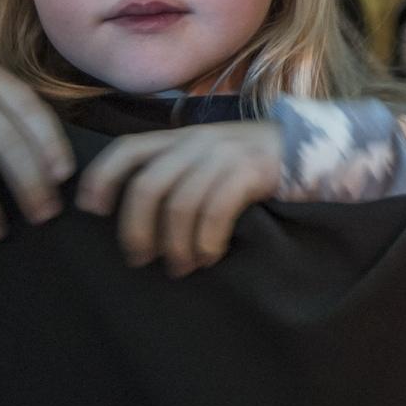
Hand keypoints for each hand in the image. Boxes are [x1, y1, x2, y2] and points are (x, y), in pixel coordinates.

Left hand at [75, 121, 283, 276]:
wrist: (313, 146)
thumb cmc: (252, 164)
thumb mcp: (209, 156)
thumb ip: (177, 172)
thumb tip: (138, 217)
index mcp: (180, 138)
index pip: (127, 149)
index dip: (102, 178)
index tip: (92, 210)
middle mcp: (197, 141)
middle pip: (148, 185)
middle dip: (136, 228)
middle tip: (140, 259)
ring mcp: (225, 153)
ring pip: (180, 202)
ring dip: (175, 243)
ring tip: (180, 267)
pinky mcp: (251, 170)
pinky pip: (216, 208)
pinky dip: (207, 239)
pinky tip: (210, 256)